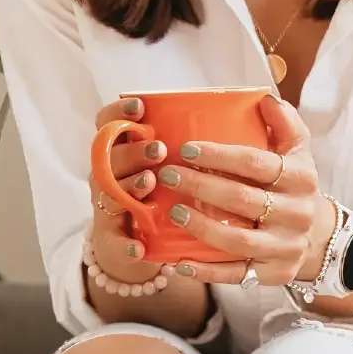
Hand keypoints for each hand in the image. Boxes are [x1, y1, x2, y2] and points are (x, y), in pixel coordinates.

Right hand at [88, 97, 170, 280]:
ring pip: (110, 194)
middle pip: (110, 156)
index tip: (141, 107)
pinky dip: (125, 244)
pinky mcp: (112, 239)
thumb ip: (188, 143)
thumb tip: (245, 110)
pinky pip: (114, 241)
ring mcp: (108, 206)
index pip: (108, 123)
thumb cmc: (160, 195)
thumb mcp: (167, 165)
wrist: (137, 244)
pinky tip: (139, 247)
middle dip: (134, 150)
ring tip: (149, 183)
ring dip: (130, 187)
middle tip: (160, 149)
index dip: (119, 112)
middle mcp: (108, 175)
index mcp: (120, 151)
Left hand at [151, 95, 334, 288]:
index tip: (185, 149)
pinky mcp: (275, 273)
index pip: (256, 163)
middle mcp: (297, 213)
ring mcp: (286, 246)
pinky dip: (206, 271)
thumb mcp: (298, 150)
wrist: (318, 233)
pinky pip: (236, 275)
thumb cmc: (294, 184)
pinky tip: (178, 262)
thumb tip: (264, 99)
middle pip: (243, 200)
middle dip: (201, 186)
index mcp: (300, 177)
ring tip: (172, 211)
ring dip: (201, 227)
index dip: (219, 155)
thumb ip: (284, 123)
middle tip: (167, 174)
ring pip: (238, 241)